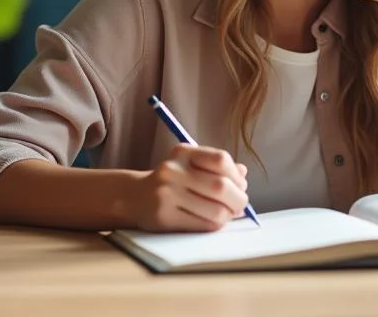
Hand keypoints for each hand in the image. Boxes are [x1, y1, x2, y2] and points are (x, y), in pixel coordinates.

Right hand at [134, 144, 249, 232]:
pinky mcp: (164, 216)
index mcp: (184, 153)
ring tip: (226, 214)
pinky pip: (202, 224)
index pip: (220, 159)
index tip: (240, 185)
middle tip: (240, 205)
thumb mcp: (191, 165)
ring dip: (228, 215)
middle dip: (238, 199)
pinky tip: (212, 221)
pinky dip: (215, 225)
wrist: (134, 197)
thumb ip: (217, 167)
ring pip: (215, 210)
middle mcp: (173, 170)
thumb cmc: (172, 181)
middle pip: (220, 187)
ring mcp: (166, 194)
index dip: (236, 175)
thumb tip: (243, 173)